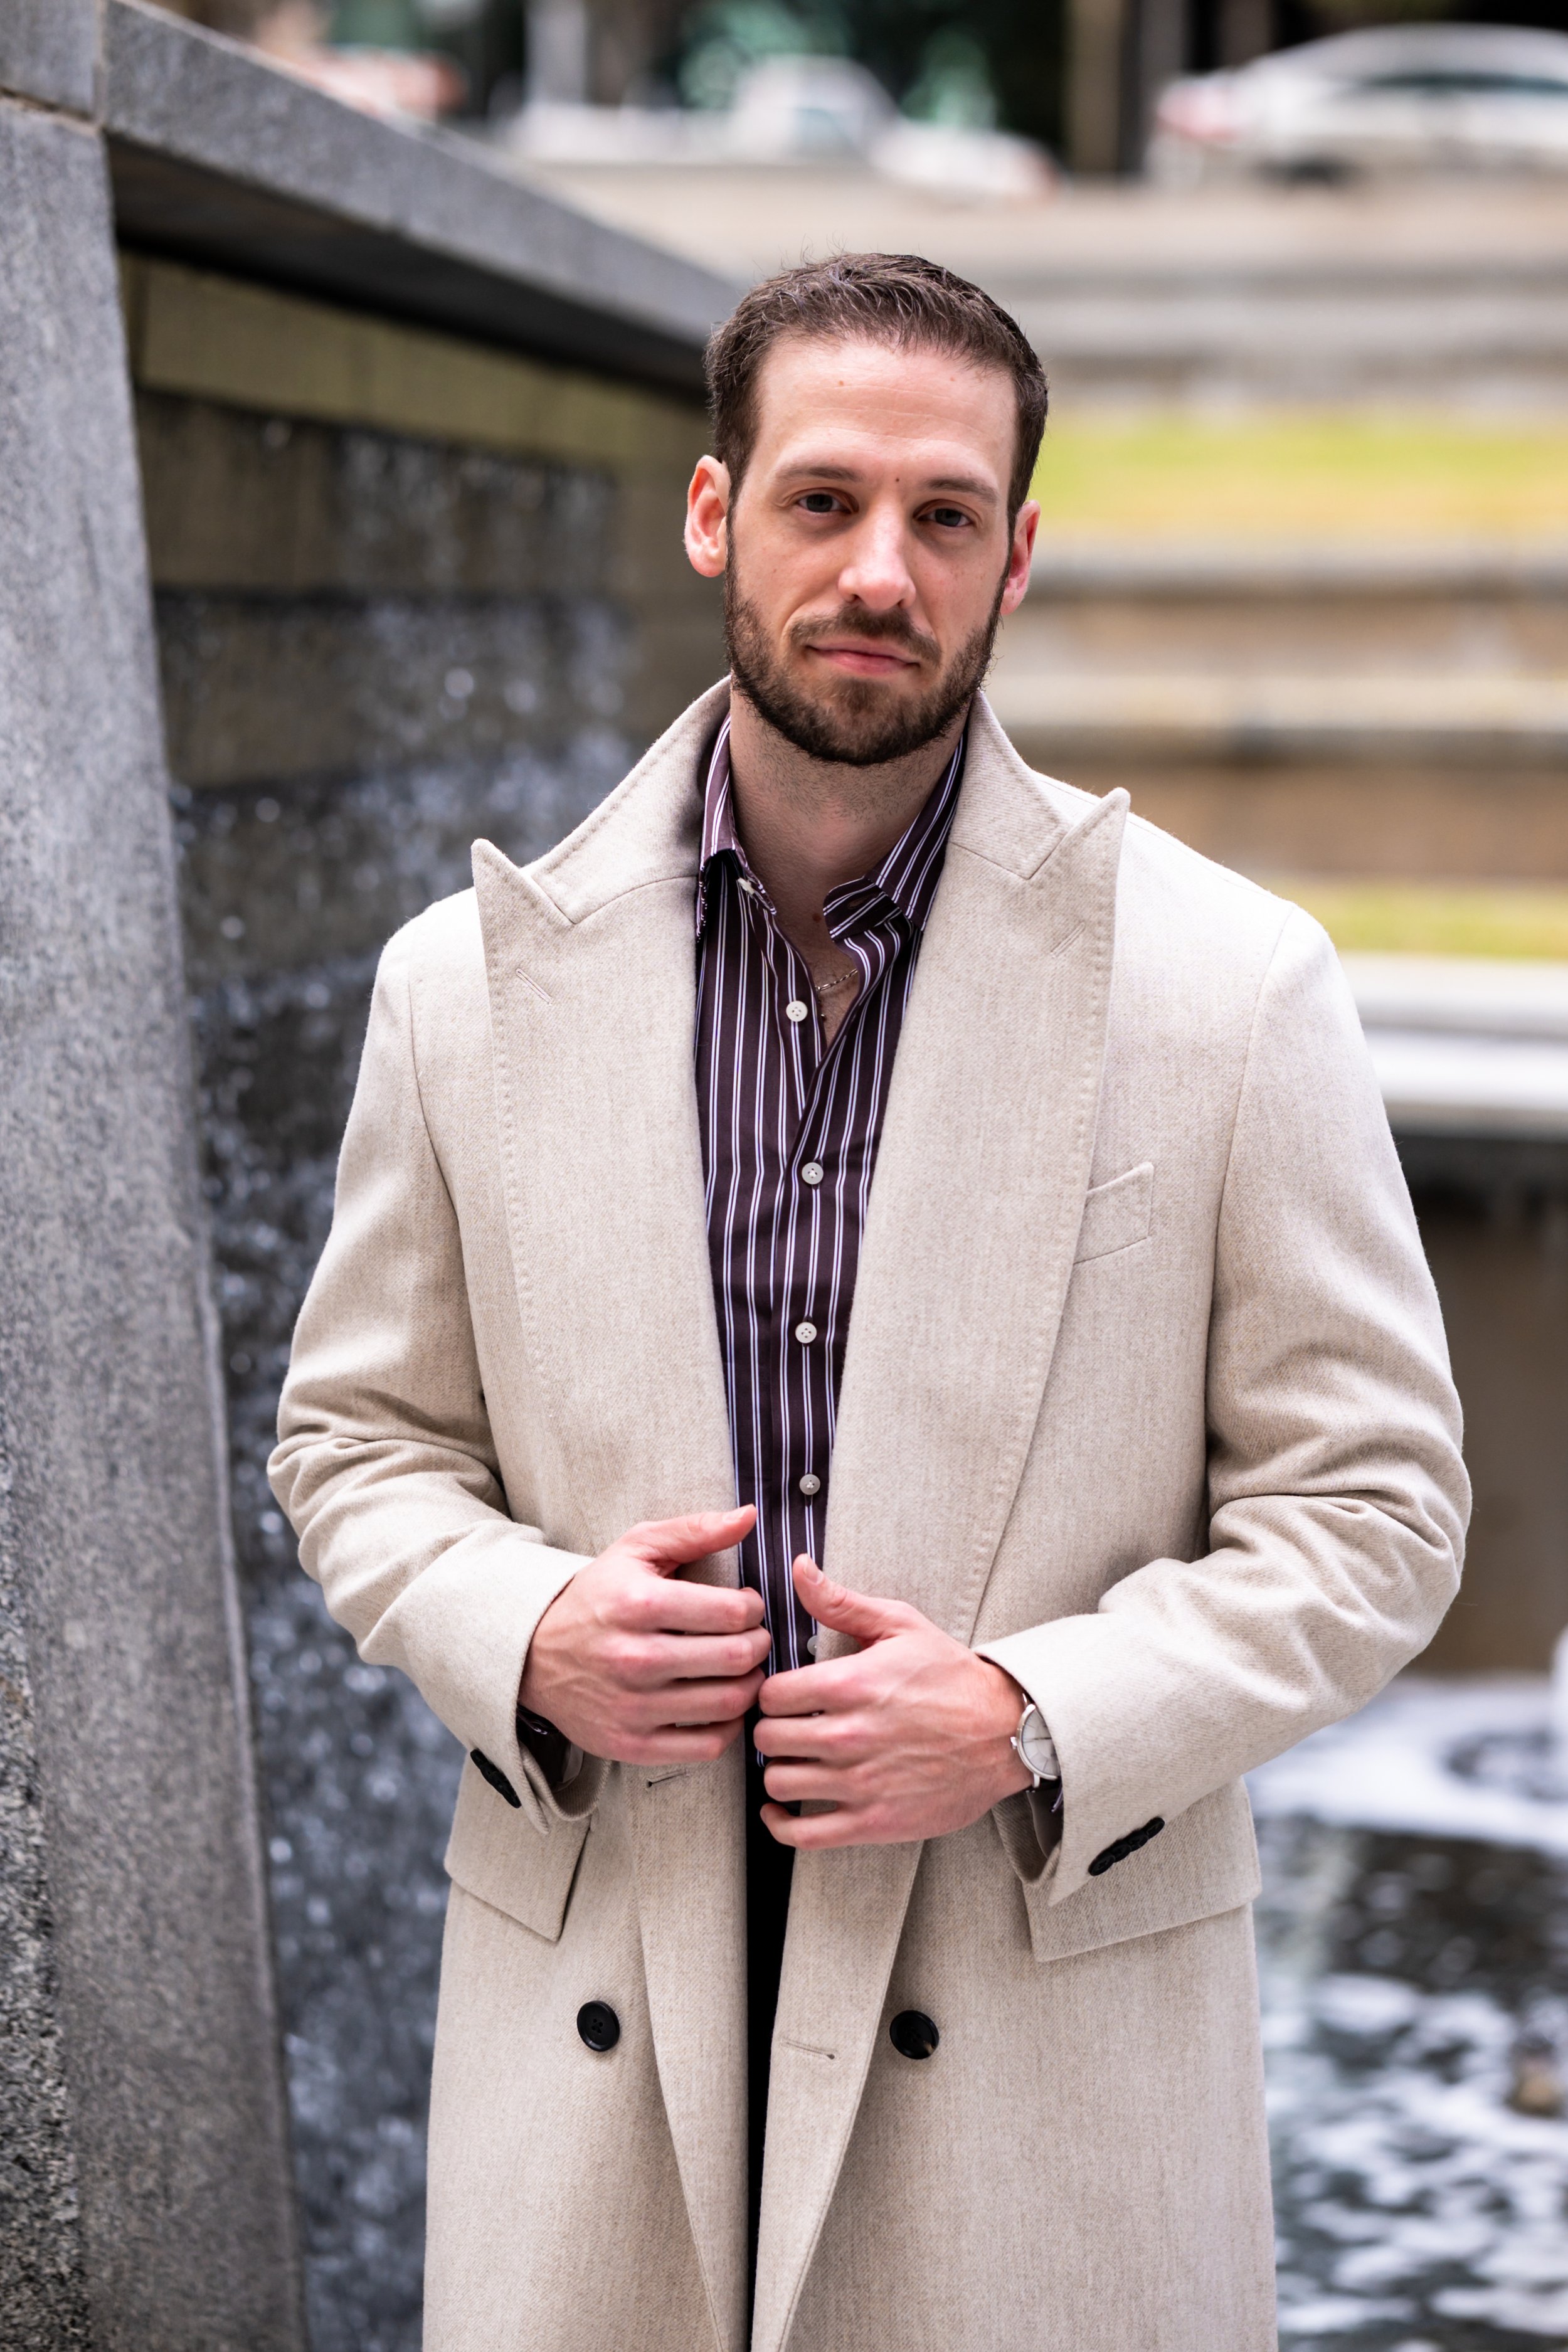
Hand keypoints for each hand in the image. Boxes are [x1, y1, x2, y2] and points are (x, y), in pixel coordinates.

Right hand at [519, 1508, 768, 1766]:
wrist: (535, 1655)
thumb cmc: (598, 1596)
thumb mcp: (636, 1549)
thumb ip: (695, 1530)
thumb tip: (748, 1516)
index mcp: (639, 1604)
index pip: (732, 1612)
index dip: (752, 1608)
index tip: (745, 1606)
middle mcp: (635, 1658)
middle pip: (736, 1658)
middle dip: (758, 1644)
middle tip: (751, 1637)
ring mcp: (632, 1706)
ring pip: (728, 1702)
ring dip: (750, 1684)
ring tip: (741, 1668)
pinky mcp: (631, 1744)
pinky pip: (708, 1745)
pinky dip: (730, 1726)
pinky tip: (722, 1703)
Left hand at [753, 1556, 1031, 1848]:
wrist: (1005, 1732)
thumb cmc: (951, 1676)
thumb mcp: (900, 1625)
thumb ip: (842, 1602)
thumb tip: (800, 1567)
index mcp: (850, 1684)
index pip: (770, 1695)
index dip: (770, 1694)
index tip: (783, 1697)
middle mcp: (849, 1735)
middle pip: (768, 1739)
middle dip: (771, 1731)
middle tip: (786, 1727)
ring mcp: (860, 1783)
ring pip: (779, 1783)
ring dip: (779, 1772)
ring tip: (794, 1761)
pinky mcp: (874, 1822)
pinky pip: (803, 1835)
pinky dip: (781, 1826)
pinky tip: (781, 1811)